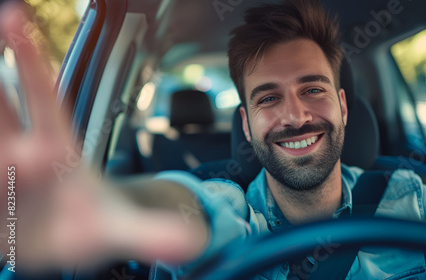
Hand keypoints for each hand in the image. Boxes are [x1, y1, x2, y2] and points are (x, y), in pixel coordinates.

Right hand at [0, 2, 206, 272]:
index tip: (17, 20)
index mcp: (58, 151)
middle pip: (0, 110)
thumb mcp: (121, 229)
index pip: (45, 100)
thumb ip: (152, 233)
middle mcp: (22, 153)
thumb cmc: (91, 224)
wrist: (66, 246)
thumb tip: (194, 241)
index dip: (31, 63)